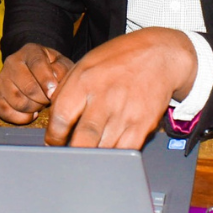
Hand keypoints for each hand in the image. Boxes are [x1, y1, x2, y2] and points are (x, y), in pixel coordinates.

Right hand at [0, 44, 74, 123]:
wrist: (33, 69)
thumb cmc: (51, 67)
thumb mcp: (61, 62)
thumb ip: (62, 70)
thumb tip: (53, 86)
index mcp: (31, 51)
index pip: (37, 64)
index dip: (47, 81)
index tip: (53, 94)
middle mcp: (12, 62)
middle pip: (29, 88)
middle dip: (44, 99)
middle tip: (49, 99)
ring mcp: (2, 78)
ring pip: (19, 102)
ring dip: (34, 108)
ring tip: (40, 103)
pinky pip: (6, 112)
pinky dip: (22, 118)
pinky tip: (31, 113)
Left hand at [45, 28, 196, 148]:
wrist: (159, 55)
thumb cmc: (119, 59)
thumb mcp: (86, 64)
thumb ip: (67, 90)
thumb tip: (53, 118)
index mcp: (84, 81)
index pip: (60, 118)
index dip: (53, 137)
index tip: (54, 143)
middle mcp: (104, 98)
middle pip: (82, 140)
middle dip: (72, 153)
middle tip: (68, 156)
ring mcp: (126, 113)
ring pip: (103, 150)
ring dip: (93, 158)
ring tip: (88, 155)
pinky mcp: (143, 124)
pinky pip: (124, 151)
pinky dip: (114, 157)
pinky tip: (109, 152)